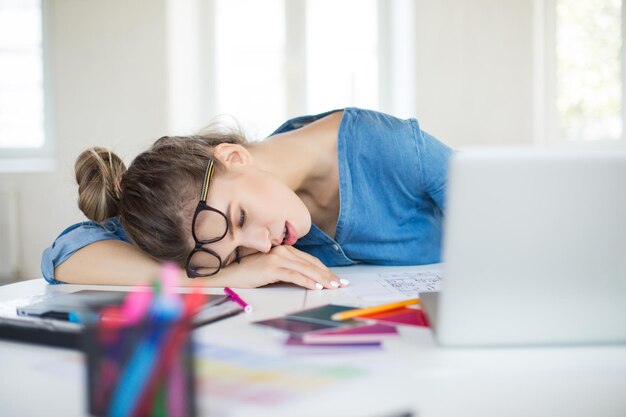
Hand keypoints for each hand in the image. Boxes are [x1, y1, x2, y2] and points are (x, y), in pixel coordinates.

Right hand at [217, 245, 347, 289]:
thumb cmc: (250, 273)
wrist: (230, 272)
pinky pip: (295, 275)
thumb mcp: (273, 270)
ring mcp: (277, 258)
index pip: (310, 260)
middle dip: (328, 275)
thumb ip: (288, 270)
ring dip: (322, 279)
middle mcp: (283, 250)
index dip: (325, 270)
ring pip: (306, 269)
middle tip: (341, 284)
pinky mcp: (272, 267)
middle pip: (311, 264)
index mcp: (285, 249)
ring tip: (333, 287)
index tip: (336, 279)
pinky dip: (308, 281)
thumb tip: (308, 280)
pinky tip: (316, 287)